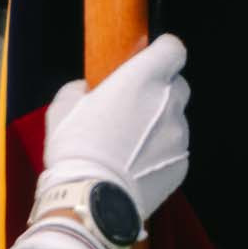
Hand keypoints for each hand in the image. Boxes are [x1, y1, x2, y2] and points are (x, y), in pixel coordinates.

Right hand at [43, 32, 189, 220]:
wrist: (94, 198)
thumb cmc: (76, 148)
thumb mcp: (65, 105)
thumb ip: (85, 88)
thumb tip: (89, 90)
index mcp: (143, 78)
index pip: (173, 49)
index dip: (164, 52)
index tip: (153, 58)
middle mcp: (169, 103)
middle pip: (178, 85)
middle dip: (162, 90)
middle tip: (136, 104)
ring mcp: (179, 136)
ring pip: (177, 120)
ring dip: (160, 124)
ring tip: (131, 143)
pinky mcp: (182, 165)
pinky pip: (175, 150)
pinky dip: (162, 152)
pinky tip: (137, 164)